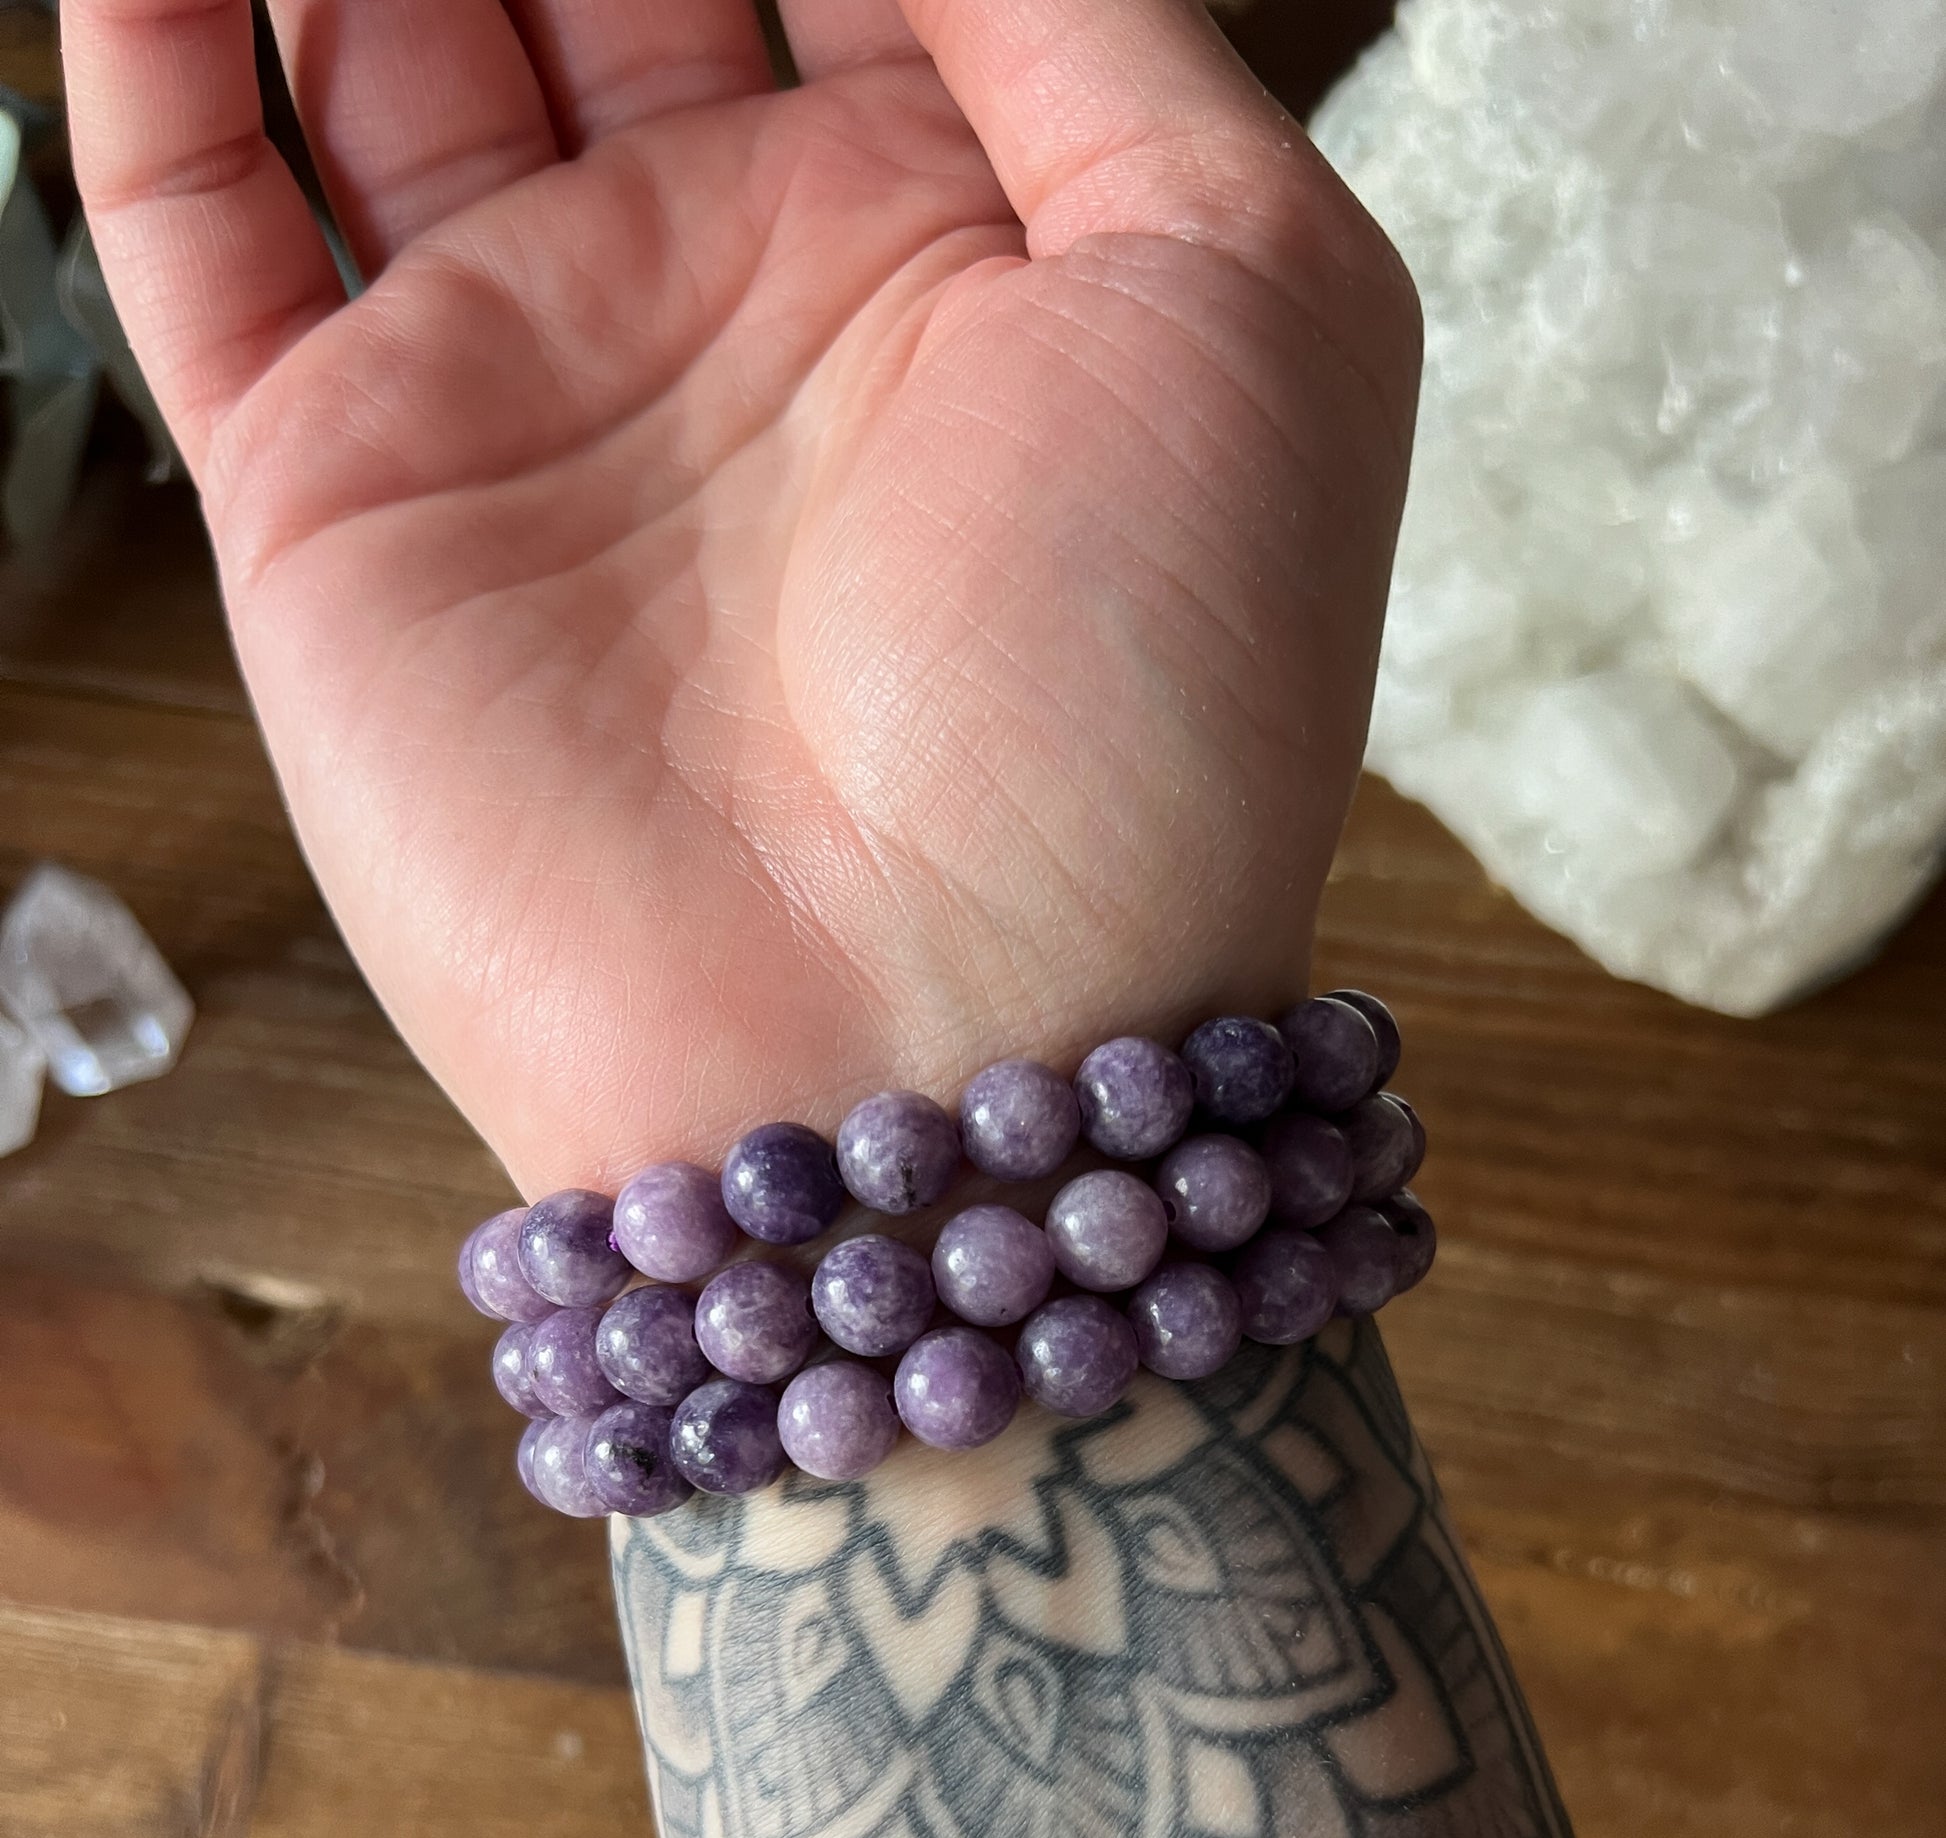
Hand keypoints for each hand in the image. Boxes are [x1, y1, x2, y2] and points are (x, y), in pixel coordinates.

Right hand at [68, 0, 1417, 1193]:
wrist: (931, 1051)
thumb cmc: (1142, 718)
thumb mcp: (1253, 299)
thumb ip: (1091, 19)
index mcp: (951, 240)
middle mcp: (724, 295)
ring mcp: (520, 389)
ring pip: (369, 39)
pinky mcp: (336, 499)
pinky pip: (186, 225)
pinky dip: (135, 52)